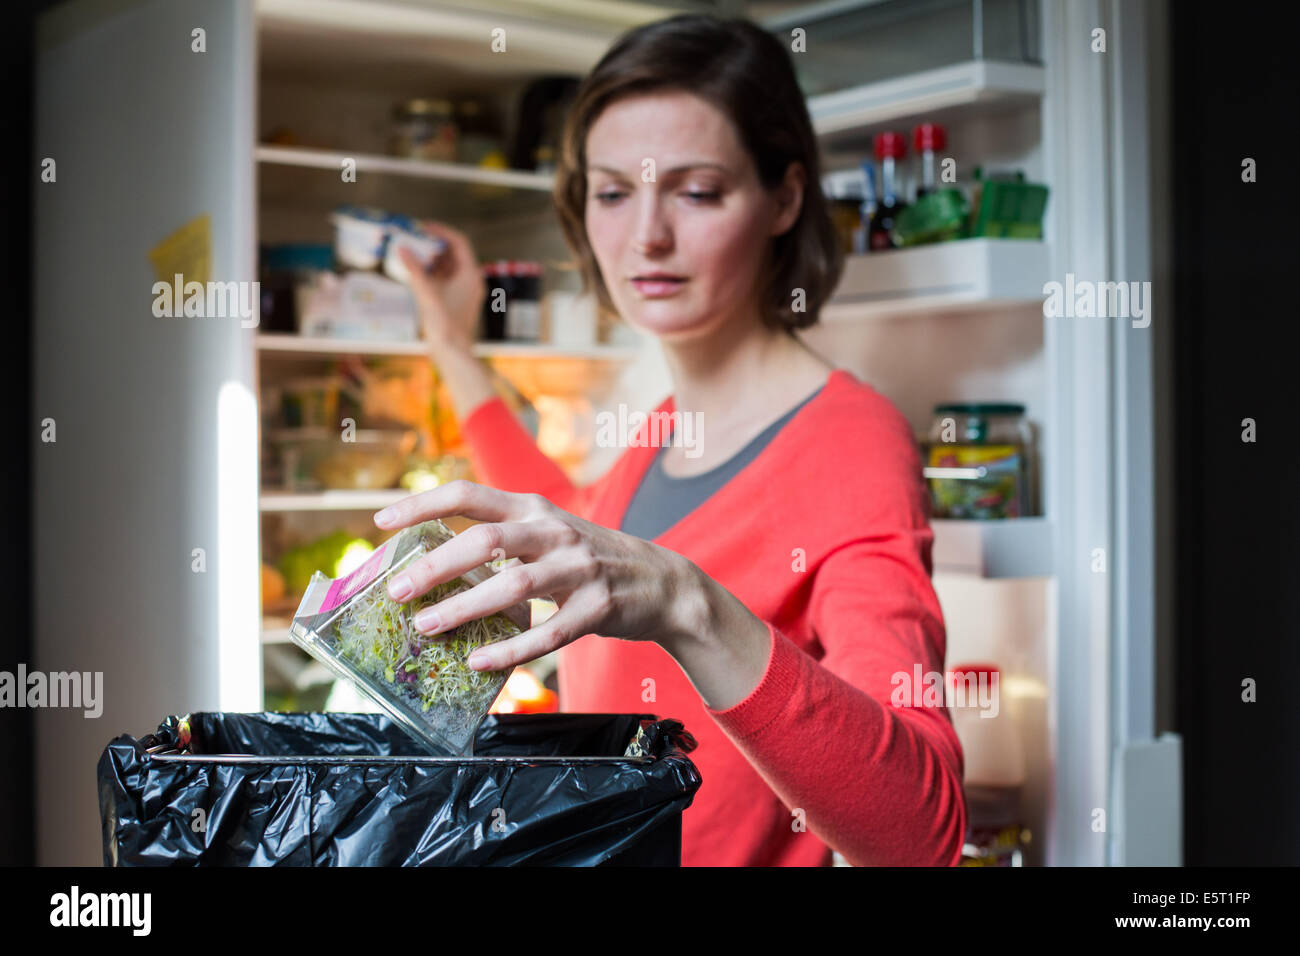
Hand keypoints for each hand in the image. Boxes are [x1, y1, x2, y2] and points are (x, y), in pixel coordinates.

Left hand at [373, 480, 702, 670]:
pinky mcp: (597, 607)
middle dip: (435, 566)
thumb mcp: (548, 533)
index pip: (469, 495)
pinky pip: (548, 634)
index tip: (380, 521)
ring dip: (464, 608)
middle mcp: (554, 531)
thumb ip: (502, 539)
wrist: (662, 582)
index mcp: (533, 508)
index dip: (422, 504)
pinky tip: (479, 663)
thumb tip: (433, 563)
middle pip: (485, 541)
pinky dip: (510, 651)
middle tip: (397, 591)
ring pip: (513, 586)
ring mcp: (578, 568)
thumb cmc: (588, 560)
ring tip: (426, 627)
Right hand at [399, 220, 484, 353]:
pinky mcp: (459, 301)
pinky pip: (447, 280)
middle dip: (434, 245)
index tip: (424, 227)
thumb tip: (403, 248)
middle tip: (415, 240)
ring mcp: (466, 292)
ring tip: (413, 255)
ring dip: (432, 260)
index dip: (441, 231)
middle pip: (454, 254)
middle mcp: (472, 281)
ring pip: (450, 267)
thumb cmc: (444, 325)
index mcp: (470, 274)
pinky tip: (418, 274)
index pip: (459, 242)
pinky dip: (434, 274)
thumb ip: (414, 269)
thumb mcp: (426, 293)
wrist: (453, 353)